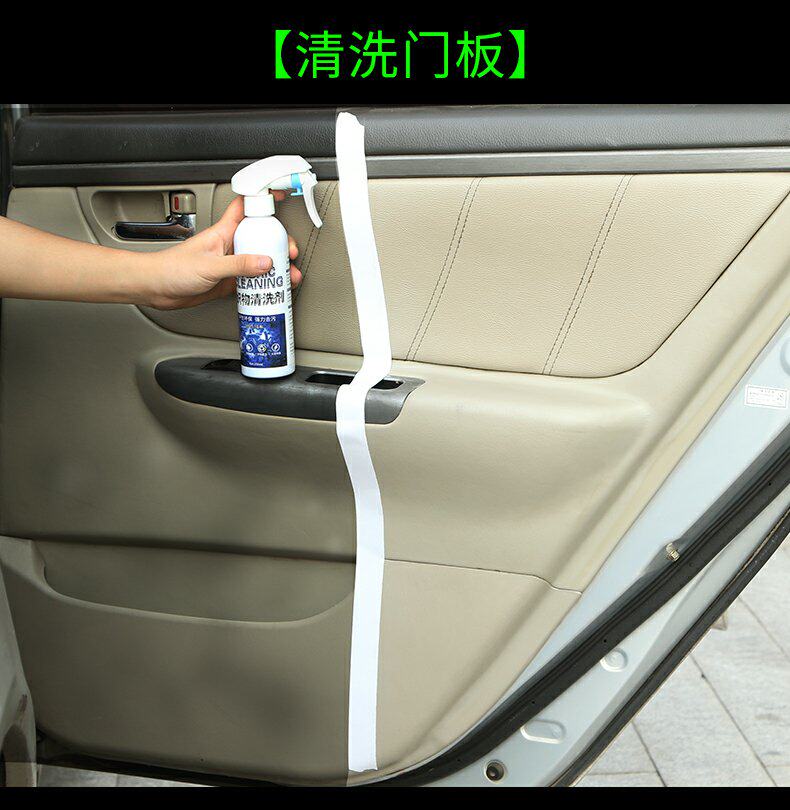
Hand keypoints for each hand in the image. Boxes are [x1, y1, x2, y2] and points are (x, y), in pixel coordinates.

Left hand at [141, 195, 301, 309]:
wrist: (156, 289)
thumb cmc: (172, 270)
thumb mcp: (209, 266)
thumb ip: (238, 265)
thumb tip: (266, 262)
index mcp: (223, 232)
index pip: (245, 207)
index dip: (262, 198)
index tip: (280, 195)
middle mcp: (229, 245)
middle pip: (261, 237)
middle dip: (279, 244)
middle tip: (288, 253)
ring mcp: (230, 263)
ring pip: (260, 261)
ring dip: (276, 268)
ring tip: (287, 276)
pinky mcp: (229, 281)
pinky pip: (253, 280)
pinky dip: (265, 284)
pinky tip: (272, 289)